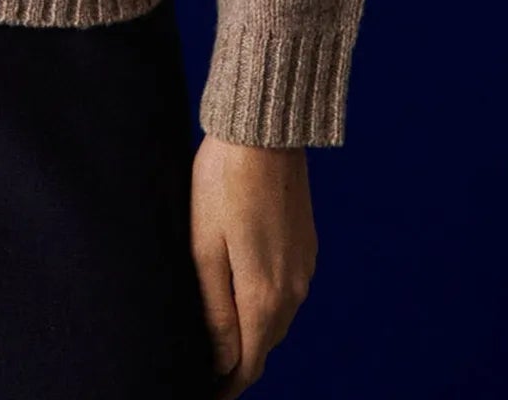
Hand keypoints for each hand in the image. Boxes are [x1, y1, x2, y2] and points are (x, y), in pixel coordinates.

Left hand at [189, 134, 316, 393]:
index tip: (202, 391)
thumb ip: (215, 310)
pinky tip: (243, 292)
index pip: (247, 365)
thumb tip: (220, 362)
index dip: (225, 386)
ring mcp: (304, 268)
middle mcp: (294, 291)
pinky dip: (264, 304)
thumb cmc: (222, 183)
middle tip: (204, 367)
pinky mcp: (306, 246)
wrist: (264, 132)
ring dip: (251, 332)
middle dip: (236, 363)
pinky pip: (286, 292)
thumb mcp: (204, 248)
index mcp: (265, 297)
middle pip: (263, 345)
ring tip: (219, 335)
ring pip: (276, 319)